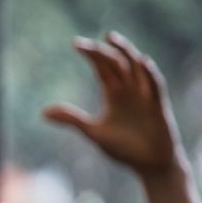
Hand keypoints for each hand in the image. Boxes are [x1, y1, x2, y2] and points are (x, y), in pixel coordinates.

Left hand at [42, 32, 185, 183]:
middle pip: (116, 63)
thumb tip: (43, 112)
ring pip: (136, 67)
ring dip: (125, 52)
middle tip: (84, 44)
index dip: (91, 55)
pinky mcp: (158, 105)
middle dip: (102, 51)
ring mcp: (145, 95)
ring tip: (111, 39)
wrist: (150, 164)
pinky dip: (149, 74)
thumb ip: (72, 120)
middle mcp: (130, 89)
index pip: (102, 67)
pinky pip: (155, 85)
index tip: (75, 44)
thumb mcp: (94, 132)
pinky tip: (141, 62)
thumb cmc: (124, 148)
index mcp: (114, 93)